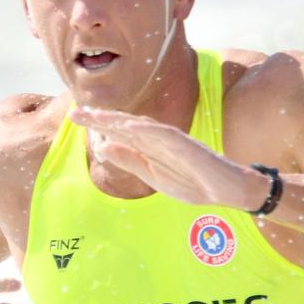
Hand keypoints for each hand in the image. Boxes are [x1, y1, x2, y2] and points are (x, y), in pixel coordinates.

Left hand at [69, 106, 266, 209]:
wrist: (228, 190)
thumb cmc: (194, 183)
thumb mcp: (153, 177)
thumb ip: (130, 161)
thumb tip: (104, 146)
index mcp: (150, 147)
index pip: (120, 133)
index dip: (98, 125)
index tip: (75, 118)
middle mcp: (160, 139)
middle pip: (126, 125)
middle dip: (101, 118)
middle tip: (75, 112)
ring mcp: (174, 141)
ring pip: (142, 126)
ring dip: (119, 120)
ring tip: (97, 115)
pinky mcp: (188, 146)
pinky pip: (166, 136)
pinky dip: (147, 129)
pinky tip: (130, 126)